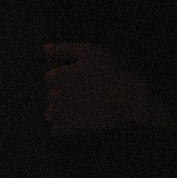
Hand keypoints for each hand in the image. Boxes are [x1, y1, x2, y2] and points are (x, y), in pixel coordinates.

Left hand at [41, 42, 173, 135]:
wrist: (132, 98)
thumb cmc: (113, 71)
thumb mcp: (90, 52)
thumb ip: (64, 49)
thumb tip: (45, 47)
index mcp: (58, 77)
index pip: (50, 77)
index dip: (66, 75)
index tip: (82, 77)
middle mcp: (56, 96)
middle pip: (52, 94)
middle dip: (64, 92)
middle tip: (87, 90)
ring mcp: (63, 114)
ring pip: (53, 111)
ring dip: (63, 108)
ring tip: (84, 104)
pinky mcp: (72, 129)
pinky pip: (56, 130)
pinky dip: (63, 126)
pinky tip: (78, 118)